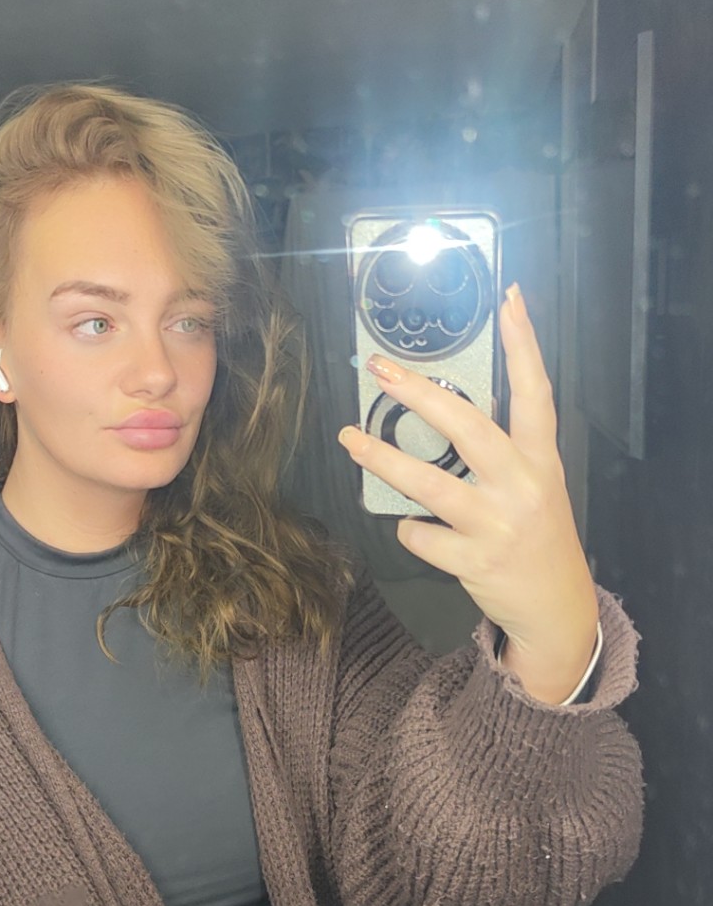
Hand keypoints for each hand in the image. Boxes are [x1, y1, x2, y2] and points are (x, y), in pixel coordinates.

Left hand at [338, 283, 598, 703]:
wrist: (555, 607)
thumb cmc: (537, 537)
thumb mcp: (535, 486)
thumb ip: (503, 453)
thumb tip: (447, 414)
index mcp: (540, 459)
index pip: (535, 391)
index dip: (523, 344)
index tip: (509, 298)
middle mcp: (522, 485)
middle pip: (467, 426)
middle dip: (418, 394)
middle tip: (380, 371)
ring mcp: (497, 523)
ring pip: (428, 482)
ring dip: (382, 459)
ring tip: (350, 439)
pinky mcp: (475, 560)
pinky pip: (421, 535)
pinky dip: (409, 529)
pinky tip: (414, 528)